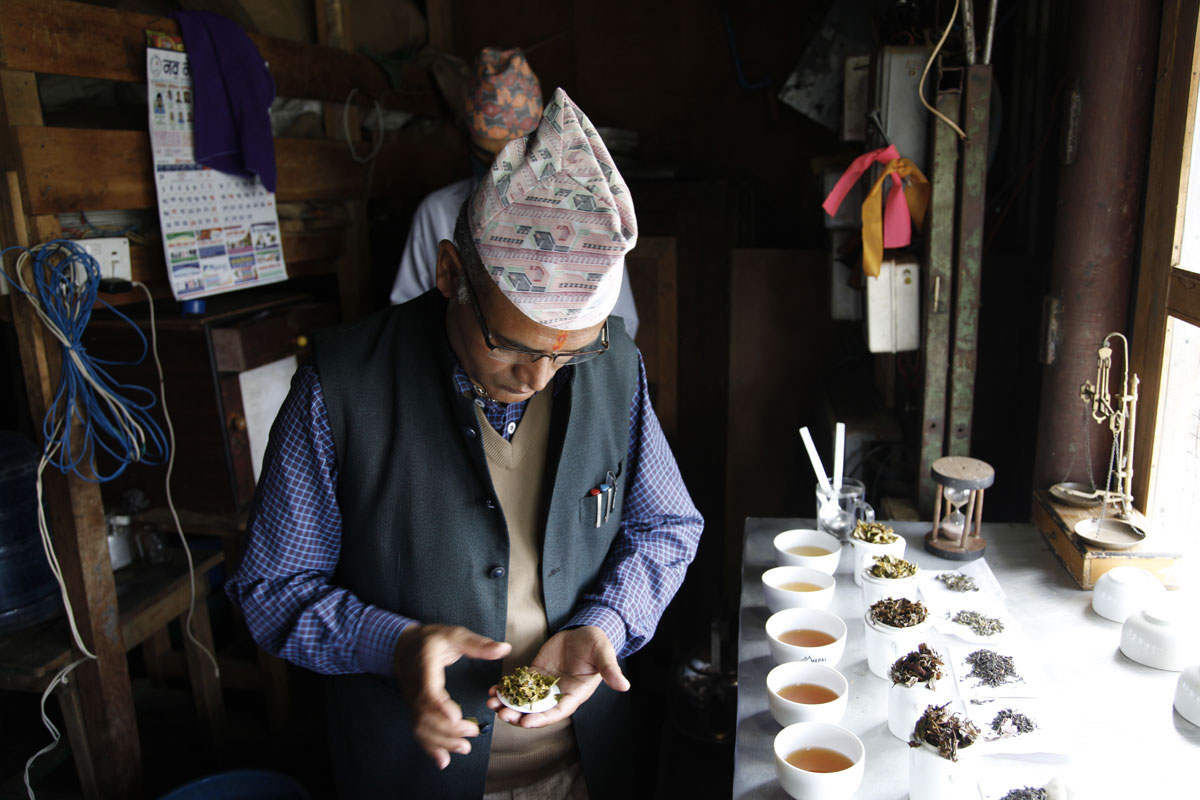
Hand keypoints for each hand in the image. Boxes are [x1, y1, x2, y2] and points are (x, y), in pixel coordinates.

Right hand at [393, 624, 511, 769]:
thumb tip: (505, 649)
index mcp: (424, 666)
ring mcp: (412, 701)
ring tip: (465, 749)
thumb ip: (478, 644)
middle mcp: (414, 687)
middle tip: (473, 732)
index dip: (440, 705)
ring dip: (442, 741)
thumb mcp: (454, 634)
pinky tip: (444, 761)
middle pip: (426, 714)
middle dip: (448, 728)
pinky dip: (430, 747)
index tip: (456, 717)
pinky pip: (418, 730)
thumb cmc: (432, 639)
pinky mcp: (414, 710)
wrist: (403, 646)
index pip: (428, 690)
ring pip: (422, 726)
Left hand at [486, 626, 629, 728]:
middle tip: (502, 713)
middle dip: (518, 714)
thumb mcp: (604, 655)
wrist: (585, 630)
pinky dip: (506, 689)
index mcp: (575, 695)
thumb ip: (610, 670)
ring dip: (508, 704)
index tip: (526, 722)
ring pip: (524, 700)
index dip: (542, 719)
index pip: (557, 712)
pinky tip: (493, 689)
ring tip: (492, 703)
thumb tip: (625, 685)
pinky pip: (519, 684)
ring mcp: (545, 685)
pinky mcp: (536, 672)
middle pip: (536, 711)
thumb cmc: (597, 643)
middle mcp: (558, 694)